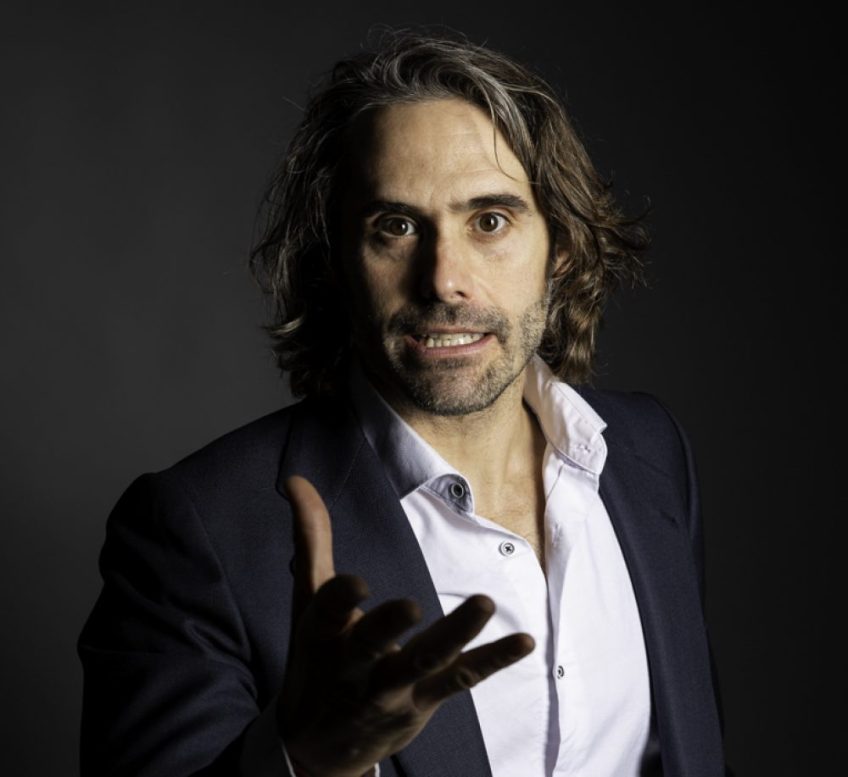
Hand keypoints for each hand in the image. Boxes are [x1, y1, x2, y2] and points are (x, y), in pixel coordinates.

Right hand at [278, 476, 534, 776]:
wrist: (318, 748)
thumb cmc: (316, 658)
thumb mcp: (306, 601)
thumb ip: (311, 538)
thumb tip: (296, 479)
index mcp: (321, 634)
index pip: (326, 612)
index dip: (341, 599)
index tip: (358, 585)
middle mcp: (354, 665)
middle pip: (371, 644)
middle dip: (387, 628)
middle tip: (411, 608)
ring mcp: (392, 687)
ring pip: (425, 661)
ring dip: (455, 634)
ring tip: (485, 604)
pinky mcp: (423, 700)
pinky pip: (461, 680)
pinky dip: (493, 661)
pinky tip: (525, 642)